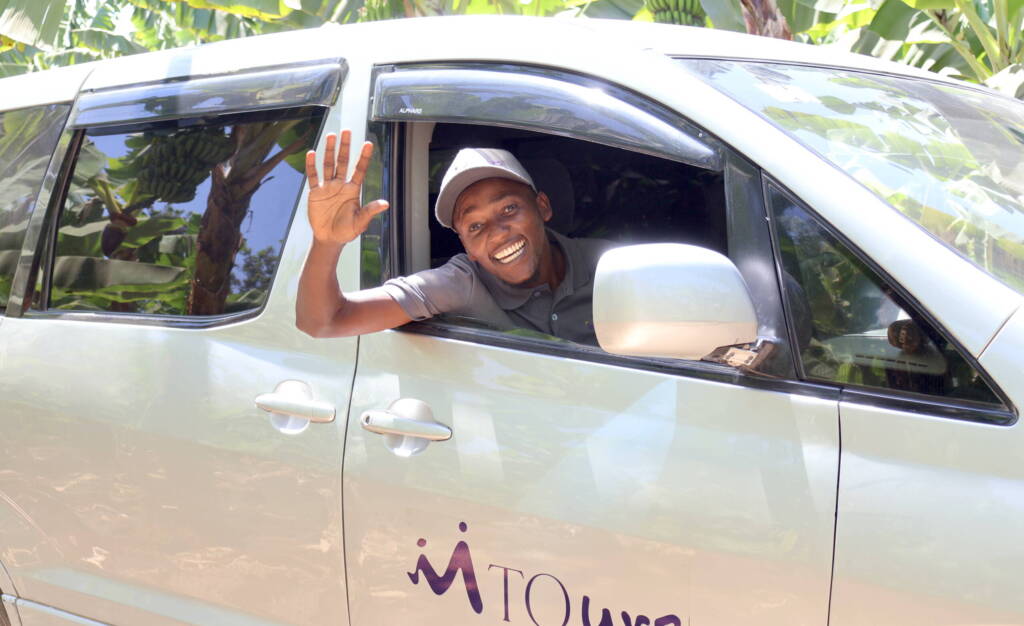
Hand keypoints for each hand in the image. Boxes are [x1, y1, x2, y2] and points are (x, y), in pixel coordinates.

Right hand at [305, 130, 388, 245]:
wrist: (329, 239)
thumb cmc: (347, 231)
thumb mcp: (360, 222)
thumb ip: (370, 211)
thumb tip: (385, 204)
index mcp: (353, 190)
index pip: (359, 170)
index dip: (364, 157)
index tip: (369, 143)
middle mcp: (340, 185)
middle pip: (343, 162)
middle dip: (345, 146)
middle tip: (347, 131)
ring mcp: (327, 187)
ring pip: (328, 165)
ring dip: (329, 150)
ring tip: (331, 136)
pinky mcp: (315, 193)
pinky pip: (313, 176)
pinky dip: (312, 165)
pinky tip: (312, 153)